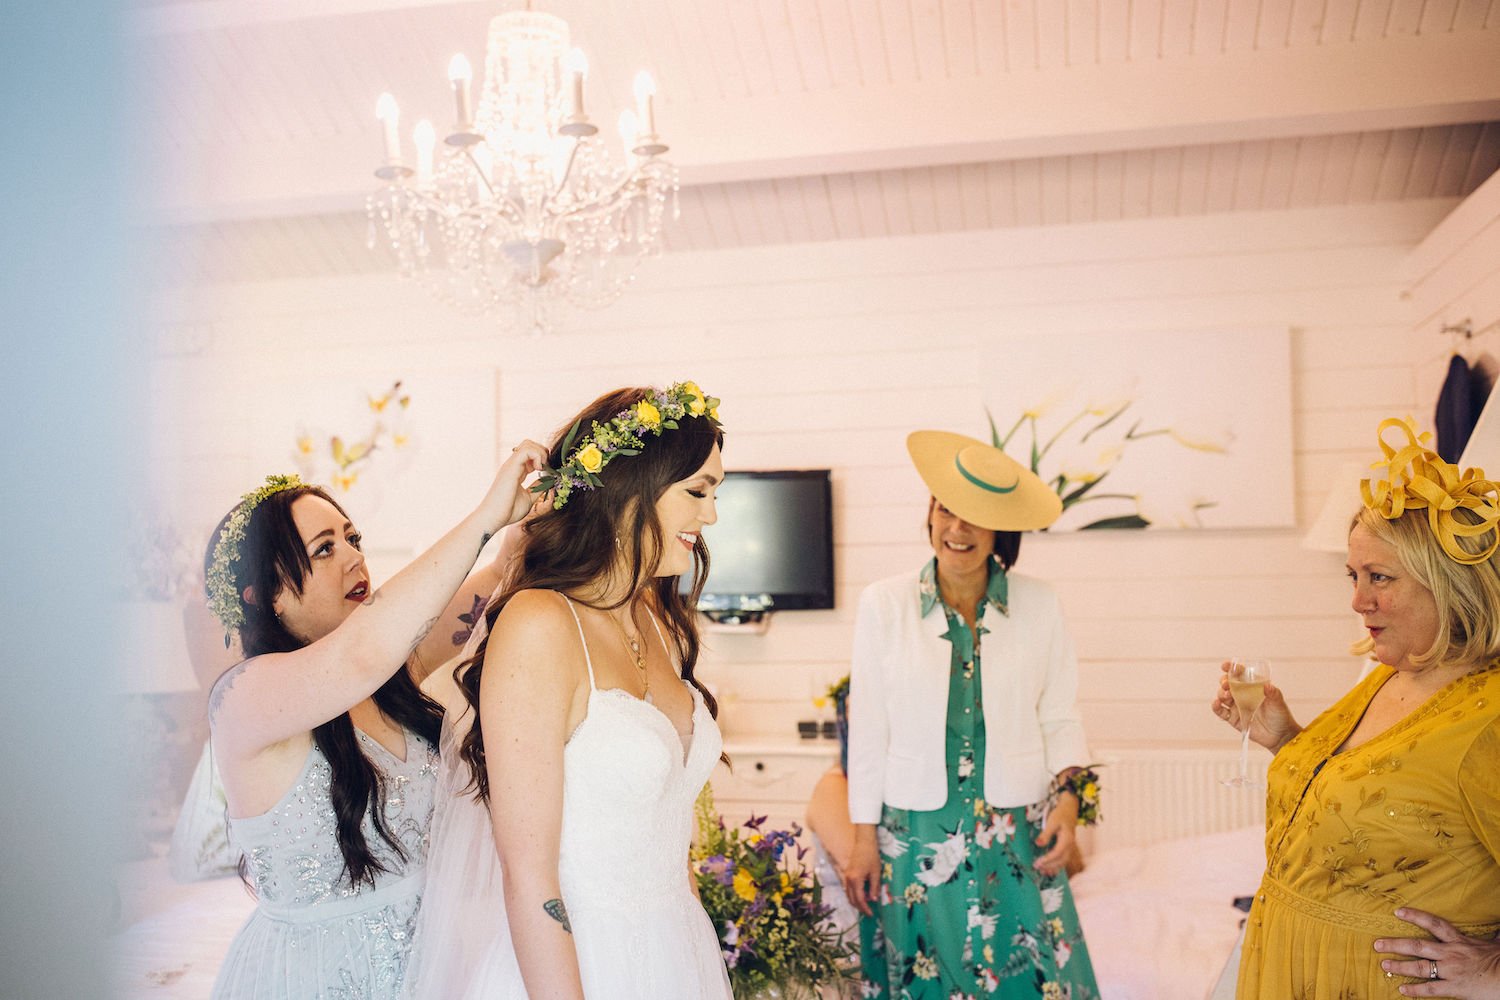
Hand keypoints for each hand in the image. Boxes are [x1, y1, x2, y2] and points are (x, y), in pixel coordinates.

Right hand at [484, 440, 549, 527]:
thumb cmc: (508, 512)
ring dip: (541, 453)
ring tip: (542, 469)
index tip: (548, 472)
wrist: (493, 518)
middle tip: (546, 468)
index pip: (530, 454)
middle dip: (542, 452)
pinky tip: (539, 469)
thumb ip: (538, 488)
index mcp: (517, 471)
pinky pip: (526, 450)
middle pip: (529, 444)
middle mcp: (513, 465)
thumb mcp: (529, 498)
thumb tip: (549, 480)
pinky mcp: (511, 467)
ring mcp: (511, 465)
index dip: (542, 459)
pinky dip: (537, 456)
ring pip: (528, 443)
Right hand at [842, 828, 881, 917]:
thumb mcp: (876, 873)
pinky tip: (861, 896)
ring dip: (856, 902)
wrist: (864, 842)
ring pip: (848, 895)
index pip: (859, 899)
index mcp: (855, 880)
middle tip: (869, 912)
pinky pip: (848, 889)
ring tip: (866, 906)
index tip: (871, 914)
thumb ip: (874, 887)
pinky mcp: (847, 874)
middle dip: (860, 907)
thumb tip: (873, 899)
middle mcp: (848, 879)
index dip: (865, 908)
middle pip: (852, 899)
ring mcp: (846, 876)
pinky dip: (853, 895)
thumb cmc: (871, 856)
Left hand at [1034, 792, 1077, 876]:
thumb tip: (1038, 844)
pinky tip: (1050, 870)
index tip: (1038, 863)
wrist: (1069, 809)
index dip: (1047, 859)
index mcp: (1067, 839)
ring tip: (1043, 872)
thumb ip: (1045, 834)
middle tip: (1037, 868)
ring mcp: (1070, 847)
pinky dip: (1057, 865)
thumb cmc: (1060, 815)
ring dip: (1053, 868)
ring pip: (1063, 861)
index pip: (1057, 853)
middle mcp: (1070, 845)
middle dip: (1049, 866)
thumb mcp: (1052, 822)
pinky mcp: (1067, 847)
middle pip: (1061, 860)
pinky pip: (1063, 859)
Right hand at [1212, 661, 1300, 751]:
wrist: (1280, 736)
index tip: (1225, 666)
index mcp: (1253, 687)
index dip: (1231, 669)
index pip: (1240, 674)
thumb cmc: (1281, 716)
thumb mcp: (1279, 703)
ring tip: (1226, 696)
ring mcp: (1237, 707)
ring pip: (1223, 696)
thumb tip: (1267, 686)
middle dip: (1224, 681)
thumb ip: (1273, 694)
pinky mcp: (1234, 719)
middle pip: (1228, 684)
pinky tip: (1216, 703)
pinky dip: (1216, 707)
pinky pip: (1221, 711)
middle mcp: (1243, 695)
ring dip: (1221, 693)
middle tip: (1226, 684)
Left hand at [1375, 907, 1499, 997]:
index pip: (1434, 924)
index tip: (1397, 912)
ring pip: (1420, 967)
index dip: (1415, 916)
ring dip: (1400, 966)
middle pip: (1418, 945)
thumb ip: (1485, 936)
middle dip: (1395, 944)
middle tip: (1377, 944)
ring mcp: (1452, 971)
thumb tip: (1495, 927)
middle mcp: (1452, 953)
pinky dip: (1416, 990)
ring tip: (1384, 964)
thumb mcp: (1492, 943)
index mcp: (1459, 940)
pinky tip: (1402, 990)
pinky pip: (1432, 989)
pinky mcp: (1456, 988)